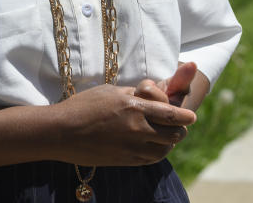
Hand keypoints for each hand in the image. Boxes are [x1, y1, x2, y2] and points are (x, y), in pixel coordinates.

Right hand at [52, 83, 195, 165]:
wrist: (61, 132)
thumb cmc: (83, 106)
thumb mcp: (110, 91)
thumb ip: (134, 94)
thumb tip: (153, 93)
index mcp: (134, 107)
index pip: (172, 114)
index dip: (185, 116)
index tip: (190, 115)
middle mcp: (138, 129)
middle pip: (175, 134)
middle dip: (179, 129)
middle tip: (175, 125)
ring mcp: (132, 147)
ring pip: (166, 149)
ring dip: (168, 142)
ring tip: (162, 136)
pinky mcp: (126, 160)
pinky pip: (151, 159)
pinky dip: (156, 152)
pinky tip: (149, 145)